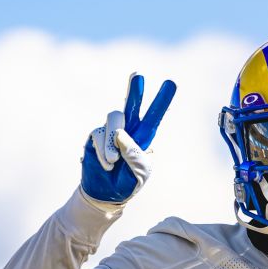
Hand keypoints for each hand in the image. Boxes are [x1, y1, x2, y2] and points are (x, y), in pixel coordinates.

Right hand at [81, 73, 176, 202]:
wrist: (105, 193)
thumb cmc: (127, 182)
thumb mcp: (137, 173)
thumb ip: (133, 155)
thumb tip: (120, 134)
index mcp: (144, 137)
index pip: (154, 117)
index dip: (161, 101)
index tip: (171, 83)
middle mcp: (128, 129)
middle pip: (132, 105)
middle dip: (135, 91)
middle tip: (138, 75)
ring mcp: (111, 130)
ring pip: (114, 120)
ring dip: (112, 143)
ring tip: (113, 162)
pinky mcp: (96, 135)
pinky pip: (98, 134)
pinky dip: (102, 151)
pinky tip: (106, 164)